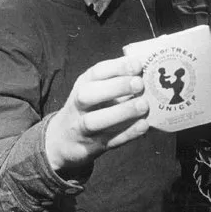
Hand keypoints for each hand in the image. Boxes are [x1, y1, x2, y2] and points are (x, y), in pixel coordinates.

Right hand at [45, 57, 149, 171]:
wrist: (63, 140)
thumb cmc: (89, 107)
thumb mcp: (96, 88)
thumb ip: (117, 79)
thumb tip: (148, 67)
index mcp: (83, 85)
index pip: (96, 73)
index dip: (118, 67)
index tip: (139, 64)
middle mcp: (79, 105)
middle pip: (89, 94)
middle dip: (115, 87)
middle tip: (139, 84)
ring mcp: (82, 128)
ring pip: (95, 121)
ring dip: (121, 112)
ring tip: (144, 105)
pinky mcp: (93, 146)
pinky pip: (109, 141)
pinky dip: (127, 133)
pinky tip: (144, 125)